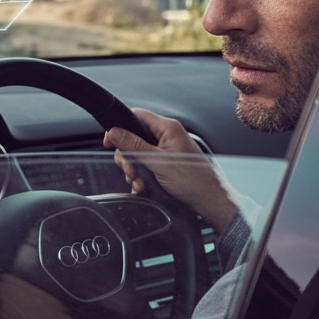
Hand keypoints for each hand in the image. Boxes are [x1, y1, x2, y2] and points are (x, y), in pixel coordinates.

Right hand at [103, 108, 237, 233]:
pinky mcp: (164, 164)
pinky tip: (143, 187)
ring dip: (133, 170)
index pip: (136, 116)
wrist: (210, 201)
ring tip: (140, 183)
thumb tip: (114, 132)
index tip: (108, 142)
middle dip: (127, 158)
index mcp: (167, 128)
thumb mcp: (159, 162)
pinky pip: (143, 165)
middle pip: (132, 138)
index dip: (119, 127)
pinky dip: (140, 177)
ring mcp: (164, 151)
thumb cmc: (194, 180)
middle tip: (131, 171)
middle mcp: (165, 137)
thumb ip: (135, 146)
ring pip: (135, 154)